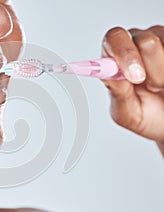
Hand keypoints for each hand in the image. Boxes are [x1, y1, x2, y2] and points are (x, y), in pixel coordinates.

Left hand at [102, 25, 163, 152]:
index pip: (114, 37)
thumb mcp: (127, 113)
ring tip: (159, 86)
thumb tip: (112, 76)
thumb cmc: (146, 114)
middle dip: (151, 67)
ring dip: (162, 74)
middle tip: (152, 87)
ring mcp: (161, 39)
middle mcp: (137, 42)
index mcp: (115, 57)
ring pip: (163, 45)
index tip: (136, 78)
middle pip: (145, 40)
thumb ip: (117, 94)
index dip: (124, 53)